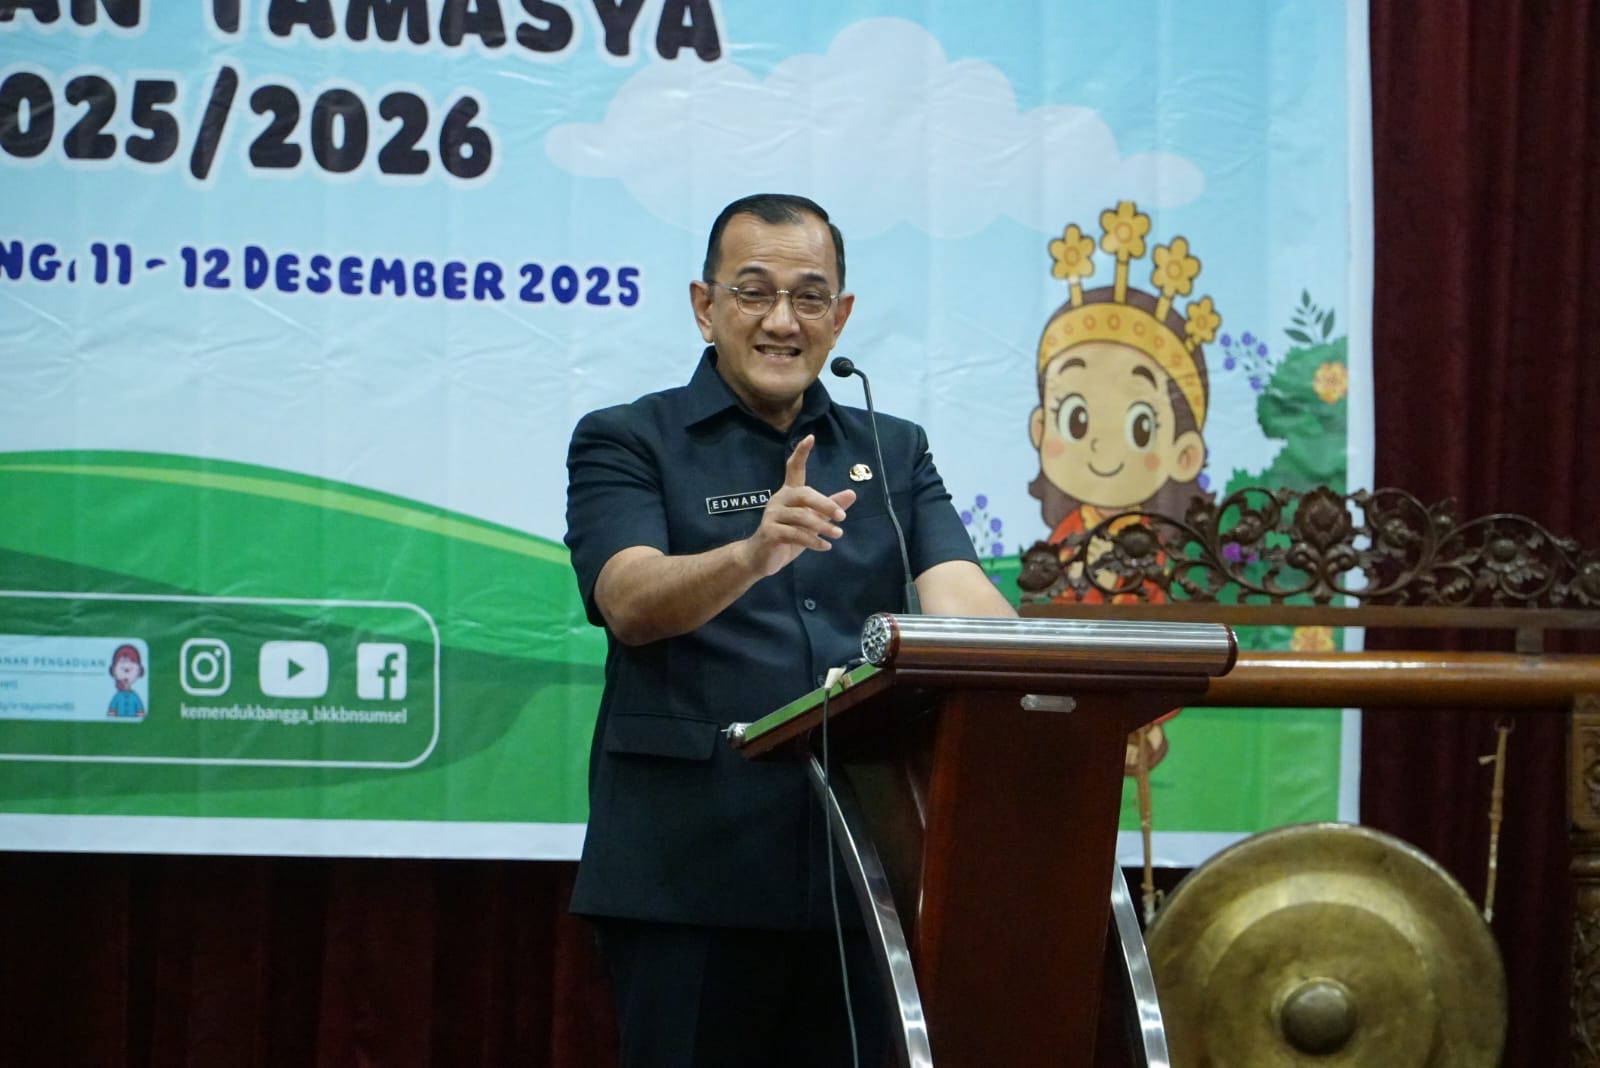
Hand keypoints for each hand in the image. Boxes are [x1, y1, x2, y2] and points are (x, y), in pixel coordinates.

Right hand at [740, 434, 856, 576]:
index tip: (810, 437)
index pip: (793, 468)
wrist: (759, 558)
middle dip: (826, 504)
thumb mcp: (812, 521)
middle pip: (805, 494)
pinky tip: (825, 546)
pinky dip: (813, 541)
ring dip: (822, 526)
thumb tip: (852, 494)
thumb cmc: (787, 536)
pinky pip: (795, 534)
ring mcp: (773, 515)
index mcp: (789, 493)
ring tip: (838, 534)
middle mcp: (779, 499)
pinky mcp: (770, 532)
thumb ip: (829, 507)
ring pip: (802, 516)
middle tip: (842, 516)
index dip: (801, 453)